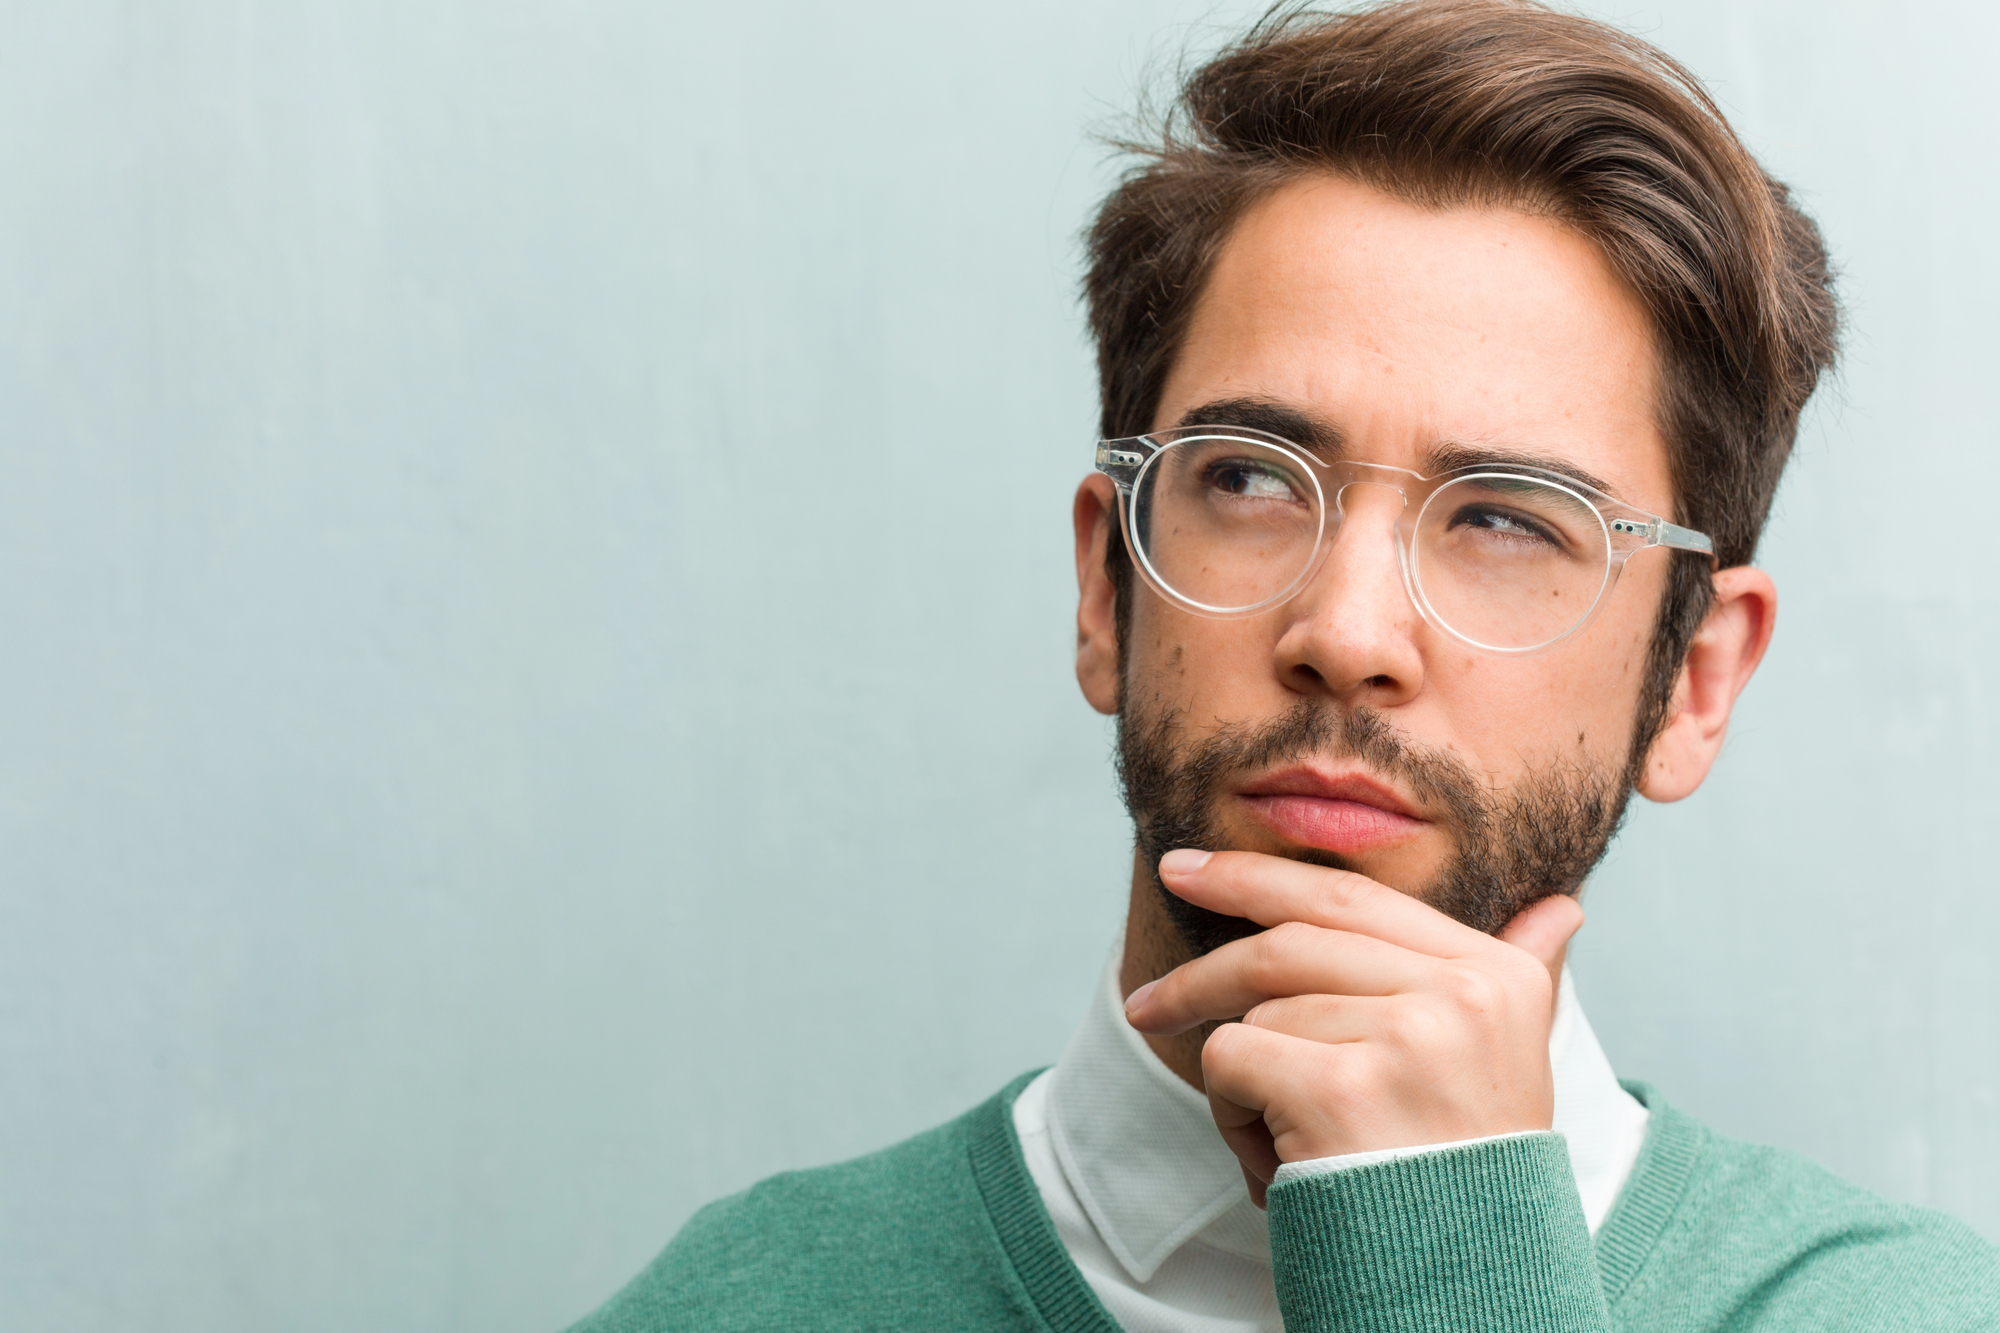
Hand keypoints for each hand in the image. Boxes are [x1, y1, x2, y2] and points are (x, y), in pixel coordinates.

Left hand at [1123, 848, 1582, 1206]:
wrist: (1473, 1296)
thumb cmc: (1471, 1182)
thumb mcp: (1509, 1069)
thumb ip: (1524, 975)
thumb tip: (1563, 906)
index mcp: (1497, 977)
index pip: (1356, 899)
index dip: (1260, 876)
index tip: (1190, 872)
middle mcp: (1462, 994)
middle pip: (1289, 940)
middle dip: (1202, 965)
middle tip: (1142, 1000)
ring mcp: (1406, 1037)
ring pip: (1257, 1014)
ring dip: (1246, 1088)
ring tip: (1292, 1149)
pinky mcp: (1344, 1089)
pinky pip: (1233, 1059)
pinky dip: (1232, 1116)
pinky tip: (1278, 1166)